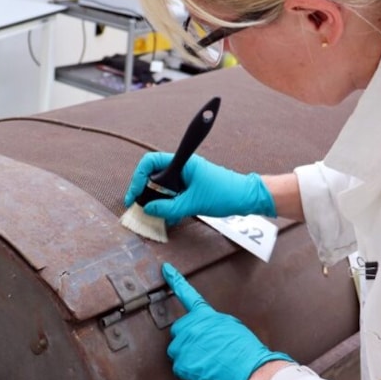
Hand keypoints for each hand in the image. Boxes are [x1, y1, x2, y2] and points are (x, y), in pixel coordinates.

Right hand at [124, 154, 275, 224]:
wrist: (247, 198)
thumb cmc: (224, 193)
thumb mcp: (193, 203)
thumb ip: (168, 208)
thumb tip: (148, 209)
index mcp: (182, 162)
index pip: (150, 162)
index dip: (138, 177)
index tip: (134, 195)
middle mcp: (182, 167)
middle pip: (154, 175)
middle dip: (145, 191)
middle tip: (141, 207)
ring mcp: (186, 177)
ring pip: (163, 187)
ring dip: (158, 200)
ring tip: (155, 215)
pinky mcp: (191, 187)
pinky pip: (173, 194)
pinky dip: (168, 205)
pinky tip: (169, 218)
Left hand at [162, 263, 294, 379]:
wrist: (249, 370)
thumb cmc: (244, 349)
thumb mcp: (230, 324)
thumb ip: (211, 321)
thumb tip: (203, 327)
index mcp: (204, 315)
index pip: (187, 294)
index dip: (175, 280)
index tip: (166, 269)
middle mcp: (190, 328)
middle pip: (179, 329)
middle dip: (187, 336)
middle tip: (205, 347)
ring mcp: (184, 346)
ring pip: (176, 349)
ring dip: (187, 353)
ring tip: (207, 359)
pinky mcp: (182, 365)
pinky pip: (179, 366)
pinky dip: (189, 369)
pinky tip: (205, 369)